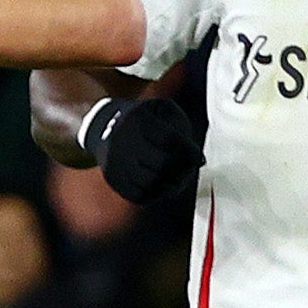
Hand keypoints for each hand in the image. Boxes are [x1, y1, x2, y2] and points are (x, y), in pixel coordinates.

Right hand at [81, 94, 203, 204]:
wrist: (108, 126)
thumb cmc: (148, 120)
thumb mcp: (165, 111)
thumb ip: (184, 130)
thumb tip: (199, 161)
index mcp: (138, 118)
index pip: (170, 140)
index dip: (189, 151)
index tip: (195, 154)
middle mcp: (122, 139)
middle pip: (162, 164)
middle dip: (182, 170)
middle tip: (188, 170)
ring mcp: (114, 160)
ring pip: (151, 183)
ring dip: (170, 185)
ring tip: (177, 179)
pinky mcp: (112, 178)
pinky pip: (139, 195)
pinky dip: (156, 193)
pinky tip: (161, 184)